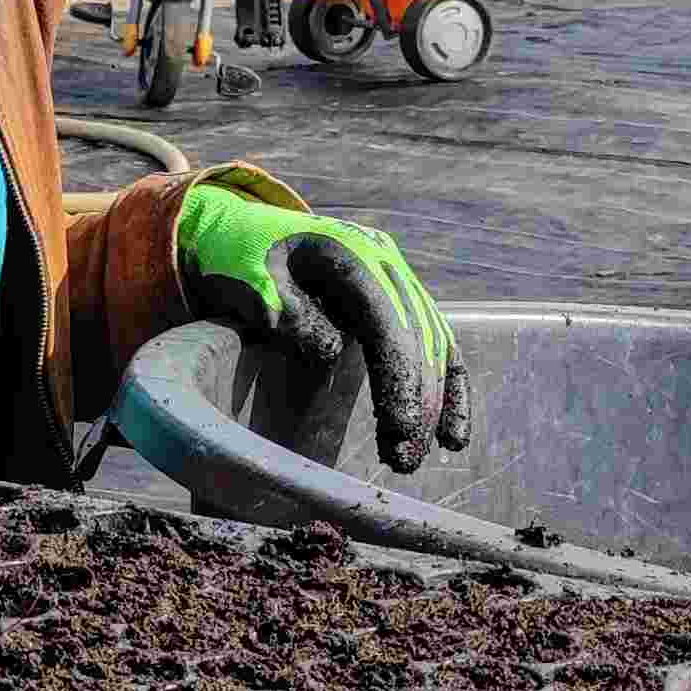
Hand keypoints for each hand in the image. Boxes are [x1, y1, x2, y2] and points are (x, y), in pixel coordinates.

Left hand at [171, 174, 469, 471]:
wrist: (242, 229)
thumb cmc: (239, 257)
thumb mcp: (250, 279)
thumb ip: (286, 310)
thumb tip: (331, 351)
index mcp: (350, 253)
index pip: (389, 322)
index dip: (400, 377)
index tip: (400, 428)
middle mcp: (385, 261)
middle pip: (418, 338)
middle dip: (418, 403)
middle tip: (402, 461)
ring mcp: (396, 277)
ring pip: (434, 343)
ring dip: (433, 404)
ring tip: (411, 459)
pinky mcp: (398, 299)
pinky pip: (434, 344)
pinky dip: (447, 388)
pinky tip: (451, 436)